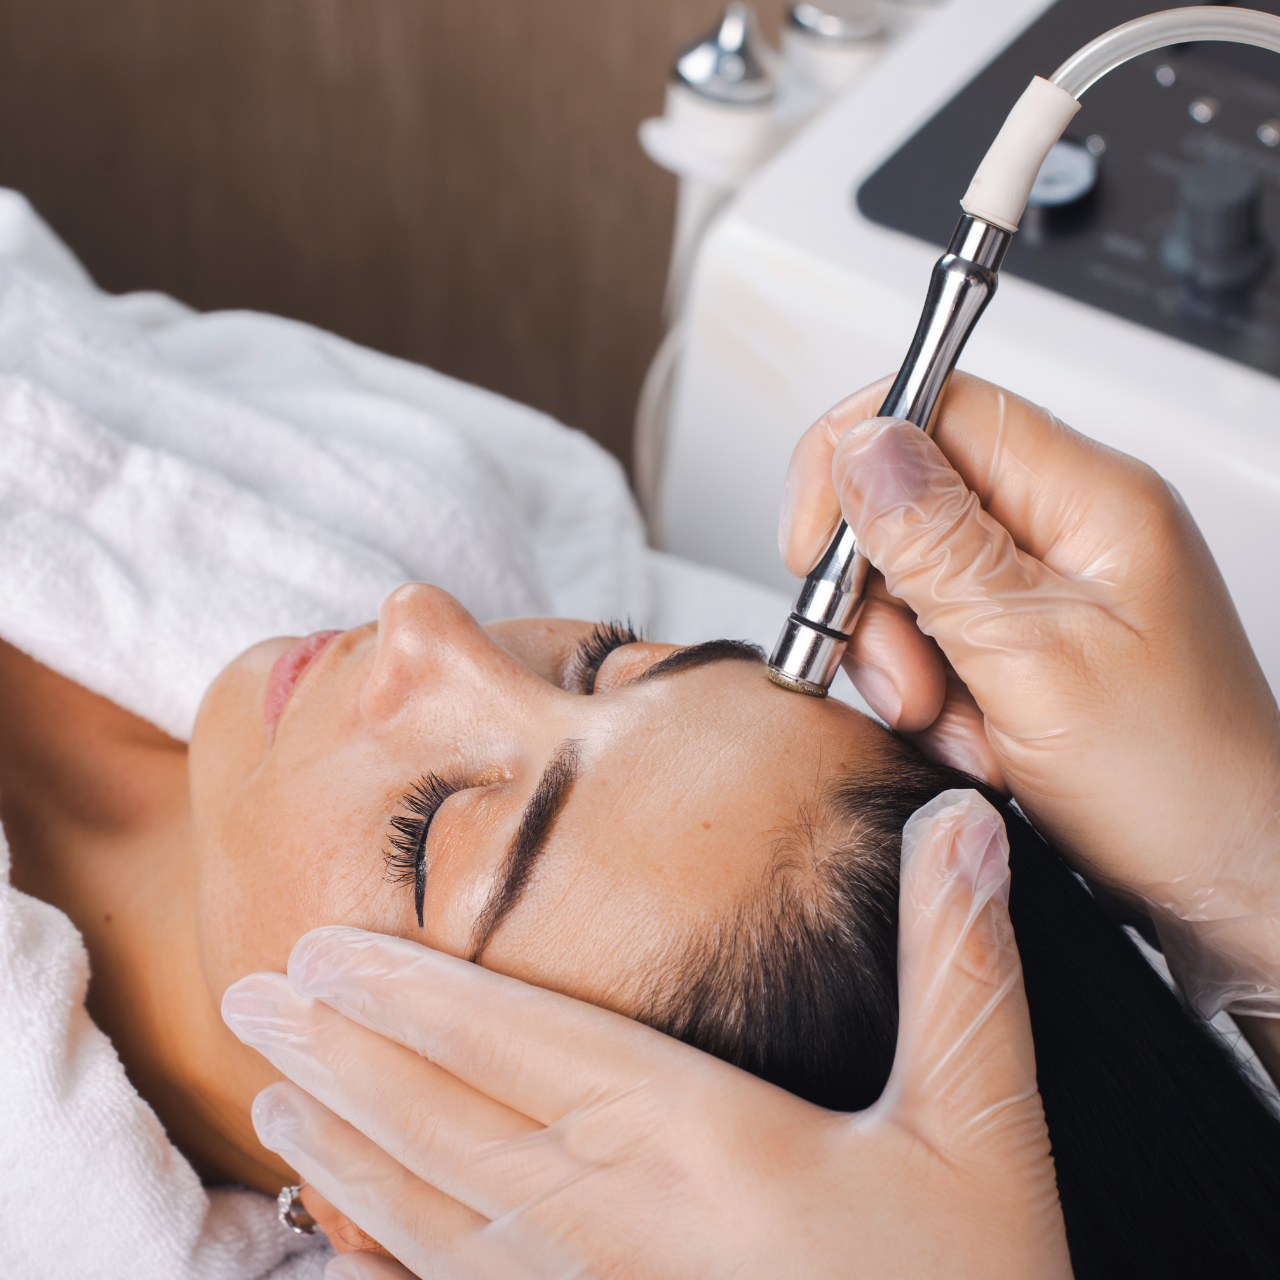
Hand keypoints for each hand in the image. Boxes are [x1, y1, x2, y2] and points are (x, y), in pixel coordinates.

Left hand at [223, 790, 1069, 1279]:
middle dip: (339, 1050)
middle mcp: (605, 1224)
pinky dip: (378, 1251)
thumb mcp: (983, 1136)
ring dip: (339, 1144)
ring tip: (276, 1090)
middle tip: (252, 995)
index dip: (410, 991)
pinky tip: (339, 1231)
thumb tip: (956, 818)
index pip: (514, 1042)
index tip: (324, 949)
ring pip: (420, 1214)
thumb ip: (961, 972)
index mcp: (689, 1144)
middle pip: (438, 1120)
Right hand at [780, 372, 1279, 1012]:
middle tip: (901, 674)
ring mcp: (1045, 586)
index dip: (854, 459)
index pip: (938, 408)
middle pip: (910, 501)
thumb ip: (938, 548)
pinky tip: (969, 738)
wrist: (1222, 879)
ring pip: (909, 580)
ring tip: (949, 723)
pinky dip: (929, 695)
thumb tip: (865, 448)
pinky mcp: (1026, 639)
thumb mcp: (1034, 659)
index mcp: (1089, 498)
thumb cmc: (1177, 781)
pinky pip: (932, 639)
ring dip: (903, 661)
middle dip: (877, 597)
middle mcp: (1066, 528)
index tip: (812, 545)